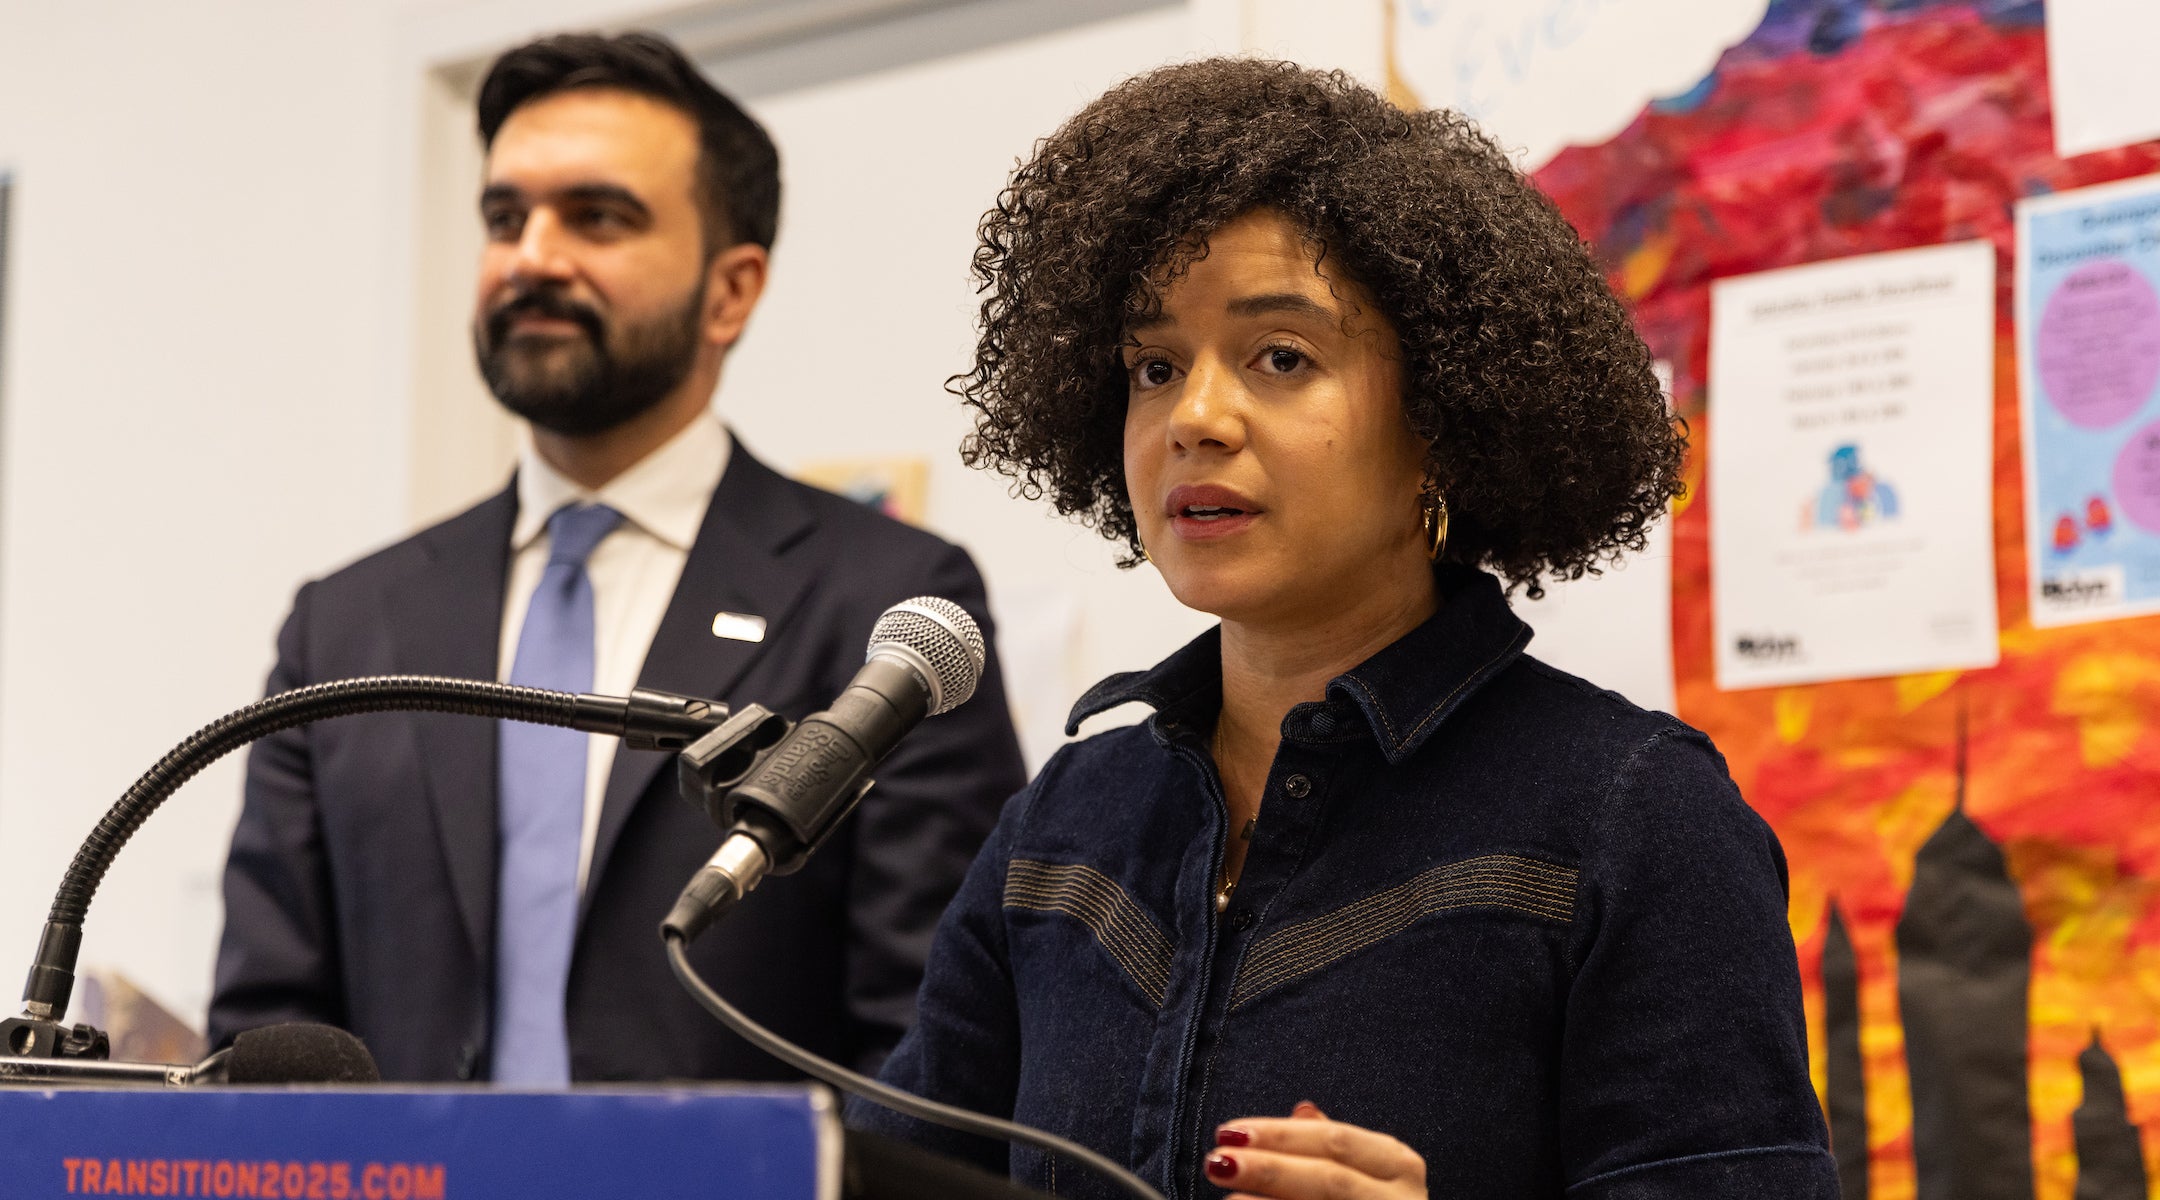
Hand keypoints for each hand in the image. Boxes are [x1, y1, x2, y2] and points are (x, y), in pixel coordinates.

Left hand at [1203, 1102, 1425, 1198]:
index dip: (1279, 1134)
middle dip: (1269, 1167)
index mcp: (1398, 1166)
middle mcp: (1401, 1199)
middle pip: (1327, 1177)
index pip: (1333, 1138)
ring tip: (1226, 1198)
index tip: (1230, 1131)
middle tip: (1218, 1161)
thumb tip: (1302, 1110)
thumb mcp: (1365, 1173)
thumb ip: (1332, 1146)